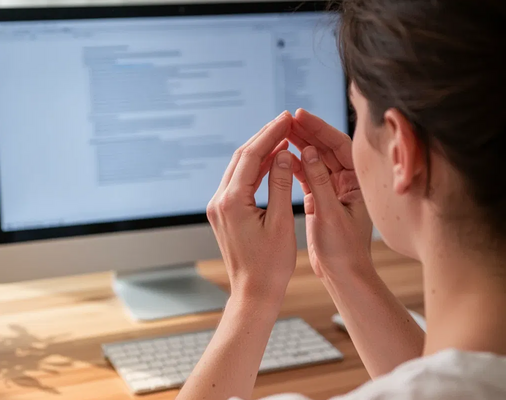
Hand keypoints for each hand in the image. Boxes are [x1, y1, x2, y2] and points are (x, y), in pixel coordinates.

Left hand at [207, 111, 297, 302]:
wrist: (254, 293)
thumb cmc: (271, 265)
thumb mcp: (281, 222)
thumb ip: (280, 185)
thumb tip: (282, 153)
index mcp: (232, 202)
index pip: (250, 156)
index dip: (270, 135)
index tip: (286, 119)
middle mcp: (219, 201)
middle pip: (241, 157)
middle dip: (263, 137)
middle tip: (285, 121)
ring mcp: (218, 208)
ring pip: (238, 168)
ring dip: (259, 151)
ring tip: (282, 136)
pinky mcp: (223, 214)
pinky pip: (238, 183)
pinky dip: (255, 169)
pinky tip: (272, 161)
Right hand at [288, 109, 372, 277]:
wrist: (343, 275)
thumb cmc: (343, 250)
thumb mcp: (330, 214)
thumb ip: (319, 181)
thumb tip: (309, 150)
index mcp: (358, 182)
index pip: (339, 146)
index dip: (320, 128)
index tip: (300, 116)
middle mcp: (348, 182)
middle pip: (326, 148)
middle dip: (307, 132)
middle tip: (286, 117)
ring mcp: (334, 189)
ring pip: (315, 160)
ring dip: (299, 145)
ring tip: (280, 131)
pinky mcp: (321, 199)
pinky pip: (306, 175)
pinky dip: (294, 165)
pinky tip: (281, 155)